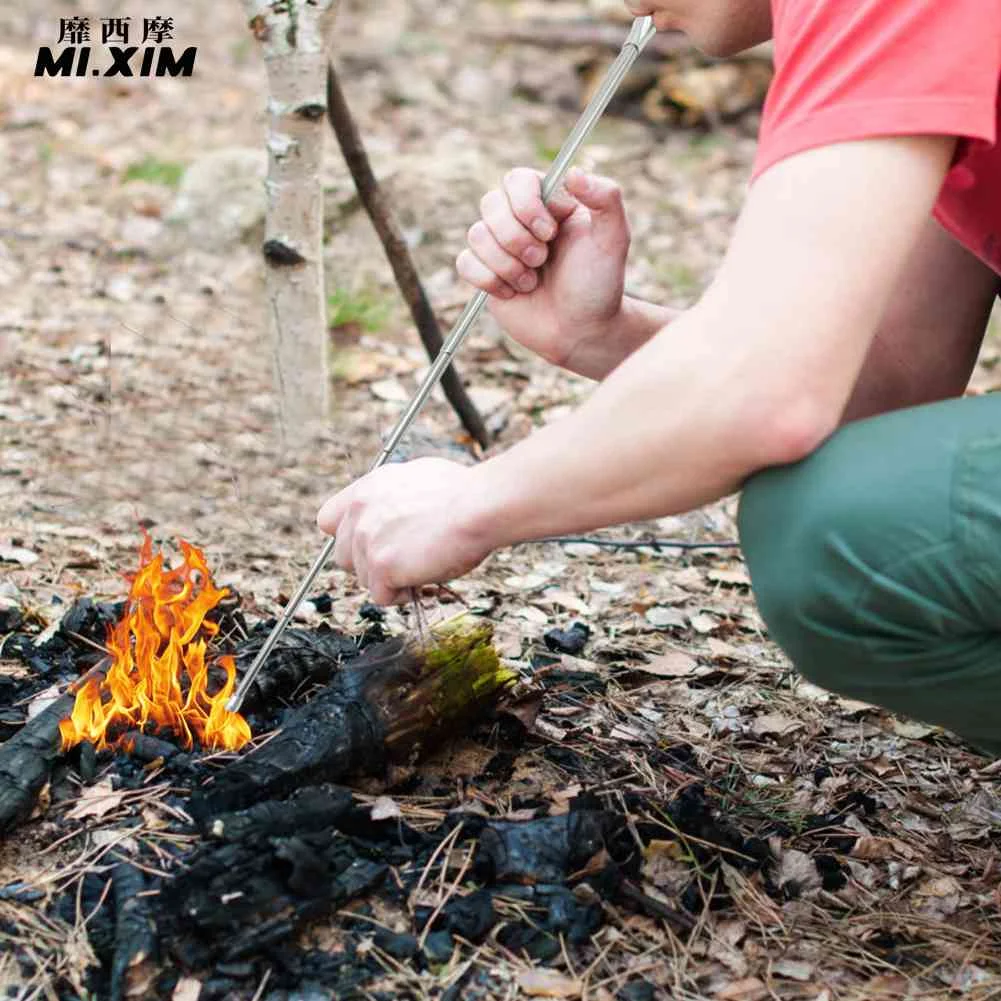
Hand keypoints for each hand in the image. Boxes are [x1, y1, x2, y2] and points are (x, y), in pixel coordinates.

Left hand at [316, 458, 493, 604]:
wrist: (478, 506)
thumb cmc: (464, 493)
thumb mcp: (418, 478)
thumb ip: (394, 496)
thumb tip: (398, 508)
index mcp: (366, 488)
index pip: (329, 521)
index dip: (348, 537)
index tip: (371, 545)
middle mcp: (359, 511)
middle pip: (343, 556)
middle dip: (370, 564)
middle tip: (403, 562)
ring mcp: (366, 539)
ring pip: (363, 579)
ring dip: (390, 580)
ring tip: (422, 567)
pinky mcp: (380, 565)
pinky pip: (381, 596)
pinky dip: (401, 595)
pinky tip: (423, 579)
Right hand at [456, 166, 630, 369]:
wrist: (581, 331)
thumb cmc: (599, 285)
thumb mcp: (614, 239)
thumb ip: (606, 197)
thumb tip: (573, 171)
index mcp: (549, 203)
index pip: (517, 180)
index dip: (526, 206)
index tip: (550, 233)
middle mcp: (520, 220)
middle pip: (490, 204)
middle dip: (516, 239)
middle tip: (542, 261)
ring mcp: (500, 246)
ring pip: (476, 235)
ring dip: (506, 264)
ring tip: (531, 282)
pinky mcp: (485, 273)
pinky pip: (465, 263)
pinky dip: (489, 280)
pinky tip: (512, 293)